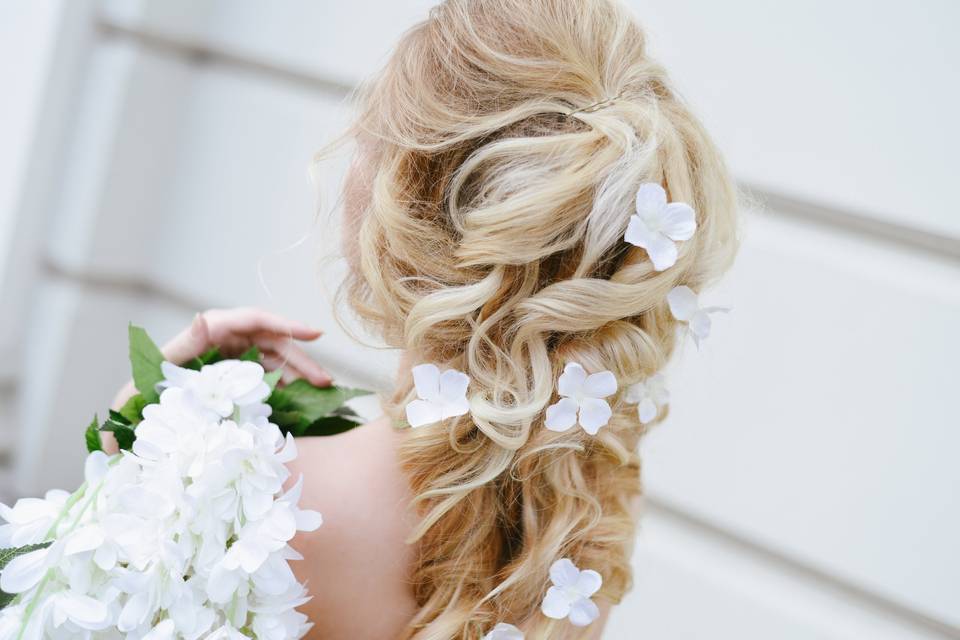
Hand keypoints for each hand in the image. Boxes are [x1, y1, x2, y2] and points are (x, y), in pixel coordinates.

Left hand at [111, 308, 330, 410]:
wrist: (136, 419)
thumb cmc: (143, 392)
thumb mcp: (159, 366)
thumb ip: (183, 343)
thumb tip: (203, 318)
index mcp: (213, 330)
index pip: (255, 320)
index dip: (286, 324)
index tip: (314, 335)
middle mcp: (229, 339)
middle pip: (274, 341)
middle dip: (301, 358)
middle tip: (324, 380)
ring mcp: (237, 358)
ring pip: (278, 359)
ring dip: (301, 373)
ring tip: (321, 391)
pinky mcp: (240, 377)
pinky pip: (270, 377)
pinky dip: (288, 386)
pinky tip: (303, 400)